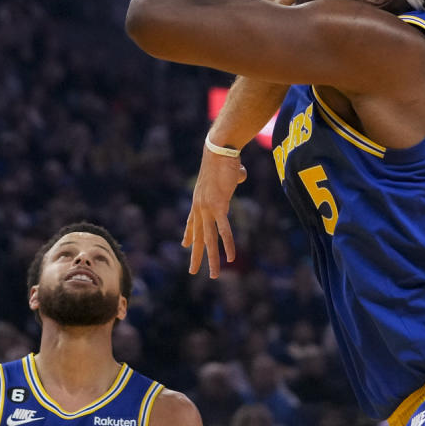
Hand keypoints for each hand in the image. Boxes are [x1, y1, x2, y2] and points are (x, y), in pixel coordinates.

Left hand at [183, 144, 247, 277]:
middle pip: (198, 236)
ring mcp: (207, 208)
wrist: (219, 149)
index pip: (191, 221)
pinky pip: (223, 230)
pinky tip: (231, 258)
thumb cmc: (224, 156)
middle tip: (192, 271)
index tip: (184, 244)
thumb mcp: (226, 171)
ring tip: (214, 276)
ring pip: (209, 240)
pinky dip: (228, 244)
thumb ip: (233, 176)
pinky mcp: (218, 206)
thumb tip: (240, 173)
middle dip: (195, 255)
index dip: (188, 234)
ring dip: (212, 259)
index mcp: (198, 199)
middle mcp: (199, 207)